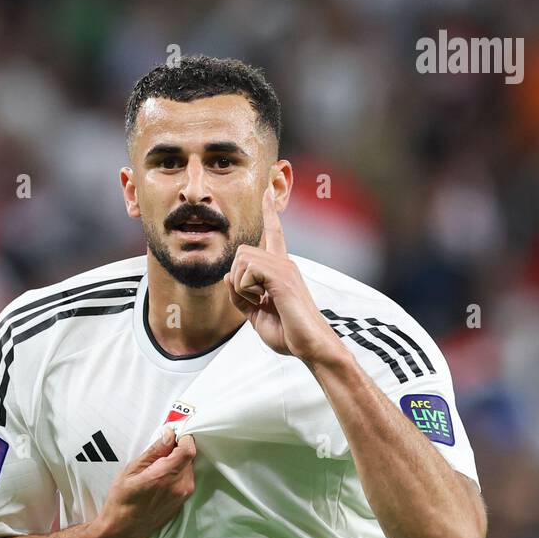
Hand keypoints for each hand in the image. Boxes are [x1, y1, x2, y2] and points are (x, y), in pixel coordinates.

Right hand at [95, 426, 195, 537]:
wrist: (122, 530)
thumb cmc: (121, 501)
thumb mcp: (131, 471)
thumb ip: (154, 452)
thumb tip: (169, 435)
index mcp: (166, 476)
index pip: (188, 449)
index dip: (183, 437)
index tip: (173, 433)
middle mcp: (179, 487)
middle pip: (189, 458)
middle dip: (177, 449)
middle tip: (160, 449)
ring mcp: (183, 496)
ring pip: (188, 469)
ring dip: (176, 462)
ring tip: (156, 467)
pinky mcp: (182, 503)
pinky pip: (185, 480)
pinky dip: (176, 474)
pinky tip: (160, 479)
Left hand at [224, 187, 342, 363]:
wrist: (310, 346)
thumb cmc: (288, 334)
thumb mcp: (256, 316)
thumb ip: (240, 296)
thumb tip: (228, 275)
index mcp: (281, 270)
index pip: (275, 234)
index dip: (270, 212)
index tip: (268, 190)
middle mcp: (284, 263)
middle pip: (242, 252)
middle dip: (237, 279)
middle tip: (256, 301)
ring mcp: (284, 268)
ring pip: (241, 261)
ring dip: (242, 288)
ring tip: (263, 303)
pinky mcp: (281, 277)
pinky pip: (247, 271)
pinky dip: (246, 291)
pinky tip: (264, 302)